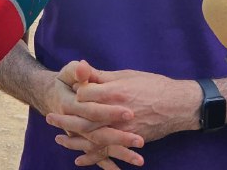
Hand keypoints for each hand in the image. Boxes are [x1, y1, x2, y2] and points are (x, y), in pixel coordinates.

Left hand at [47, 61, 200, 166]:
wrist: (178, 105)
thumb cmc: (153, 85)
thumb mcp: (127, 75)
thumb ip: (103, 75)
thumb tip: (82, 67)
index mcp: (115, 90)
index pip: (85, 94)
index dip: (75, 93)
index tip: (68, 91)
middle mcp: (116, 111)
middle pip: (84, 118)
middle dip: (65, 119)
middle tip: (49, 117)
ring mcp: (123, 128)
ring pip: (93, 137)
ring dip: (73, 140)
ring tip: (58, 140)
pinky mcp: (130, 140)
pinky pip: (108, 151)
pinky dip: (93, 157)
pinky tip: (79, 160)